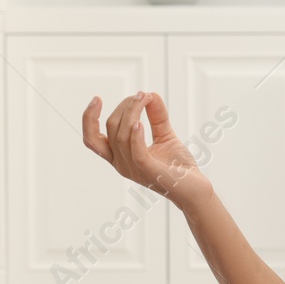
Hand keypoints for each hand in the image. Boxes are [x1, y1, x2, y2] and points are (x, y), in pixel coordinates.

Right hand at [81, 91, 211, 208]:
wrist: (196, 189)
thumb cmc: (178, 166)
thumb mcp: (165, 135)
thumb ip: (157, 116)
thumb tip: (150, 94)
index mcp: (120, 157)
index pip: (93, 139)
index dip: (89, 119)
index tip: (97, 99)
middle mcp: (122, 165)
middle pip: (111, 129)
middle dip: (124, 107)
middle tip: (142, 95)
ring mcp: (135, 170)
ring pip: (121, 136)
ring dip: (132, 112)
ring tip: (145, 98)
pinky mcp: (150, 172)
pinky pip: (136, 152)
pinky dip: (135, 135)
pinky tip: (140, 123)